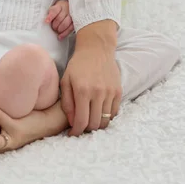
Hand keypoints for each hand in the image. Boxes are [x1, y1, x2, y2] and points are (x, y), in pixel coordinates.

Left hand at [45, 0, 74, 39]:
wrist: (69, 7)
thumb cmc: (59, 9)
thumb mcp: (54, 8)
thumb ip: (50, 14)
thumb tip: (45, 22)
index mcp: (60, 6)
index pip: (54, 11)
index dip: (50, 16)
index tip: (46, 21)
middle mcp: (66, 10)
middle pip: (60, 18)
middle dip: (55, 25)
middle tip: (53, 27)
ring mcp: (72, 15)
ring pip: (66, 23)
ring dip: (60, 29)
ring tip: (57, 30)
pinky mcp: (75, 21)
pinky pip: (70, 28)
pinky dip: (64, 33)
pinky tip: (60, 36)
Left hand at [60, 20, 121, 135]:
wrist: (96, 49)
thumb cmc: (77, 65)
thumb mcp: (66, 81)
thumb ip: (67, 103)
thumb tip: (72, 122)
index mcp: (82, 91)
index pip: (81, 121)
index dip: (76, 131)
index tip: (72, 134)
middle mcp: (98, 93)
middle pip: (95, 124)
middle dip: (86, 129)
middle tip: (80, 126)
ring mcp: (110, 92)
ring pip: (106, 120)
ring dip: (97, 125)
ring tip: (90, 120)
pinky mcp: (118, 91)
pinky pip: (114, 112)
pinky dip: (107, 117)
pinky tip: (99, 112)